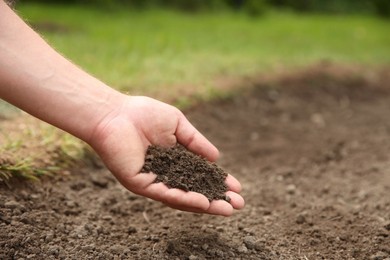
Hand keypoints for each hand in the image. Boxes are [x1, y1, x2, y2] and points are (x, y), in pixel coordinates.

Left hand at [89, 95, 244, 215]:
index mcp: (175, 161)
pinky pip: (165, 194)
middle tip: (238, 205)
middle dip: (216, 199)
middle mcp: (166, 175)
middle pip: (194, 191)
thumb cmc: (144, 114)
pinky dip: (185, 199)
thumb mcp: (178, 126)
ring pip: (182, 198)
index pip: (200, 176)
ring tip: (226, 209)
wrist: (115, 113)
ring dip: (205, 205)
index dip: (219, 182)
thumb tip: (216, 158)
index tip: (237, 188)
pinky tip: (202, 202)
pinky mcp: (141, 184)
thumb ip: (196, 142)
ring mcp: (154, 181)